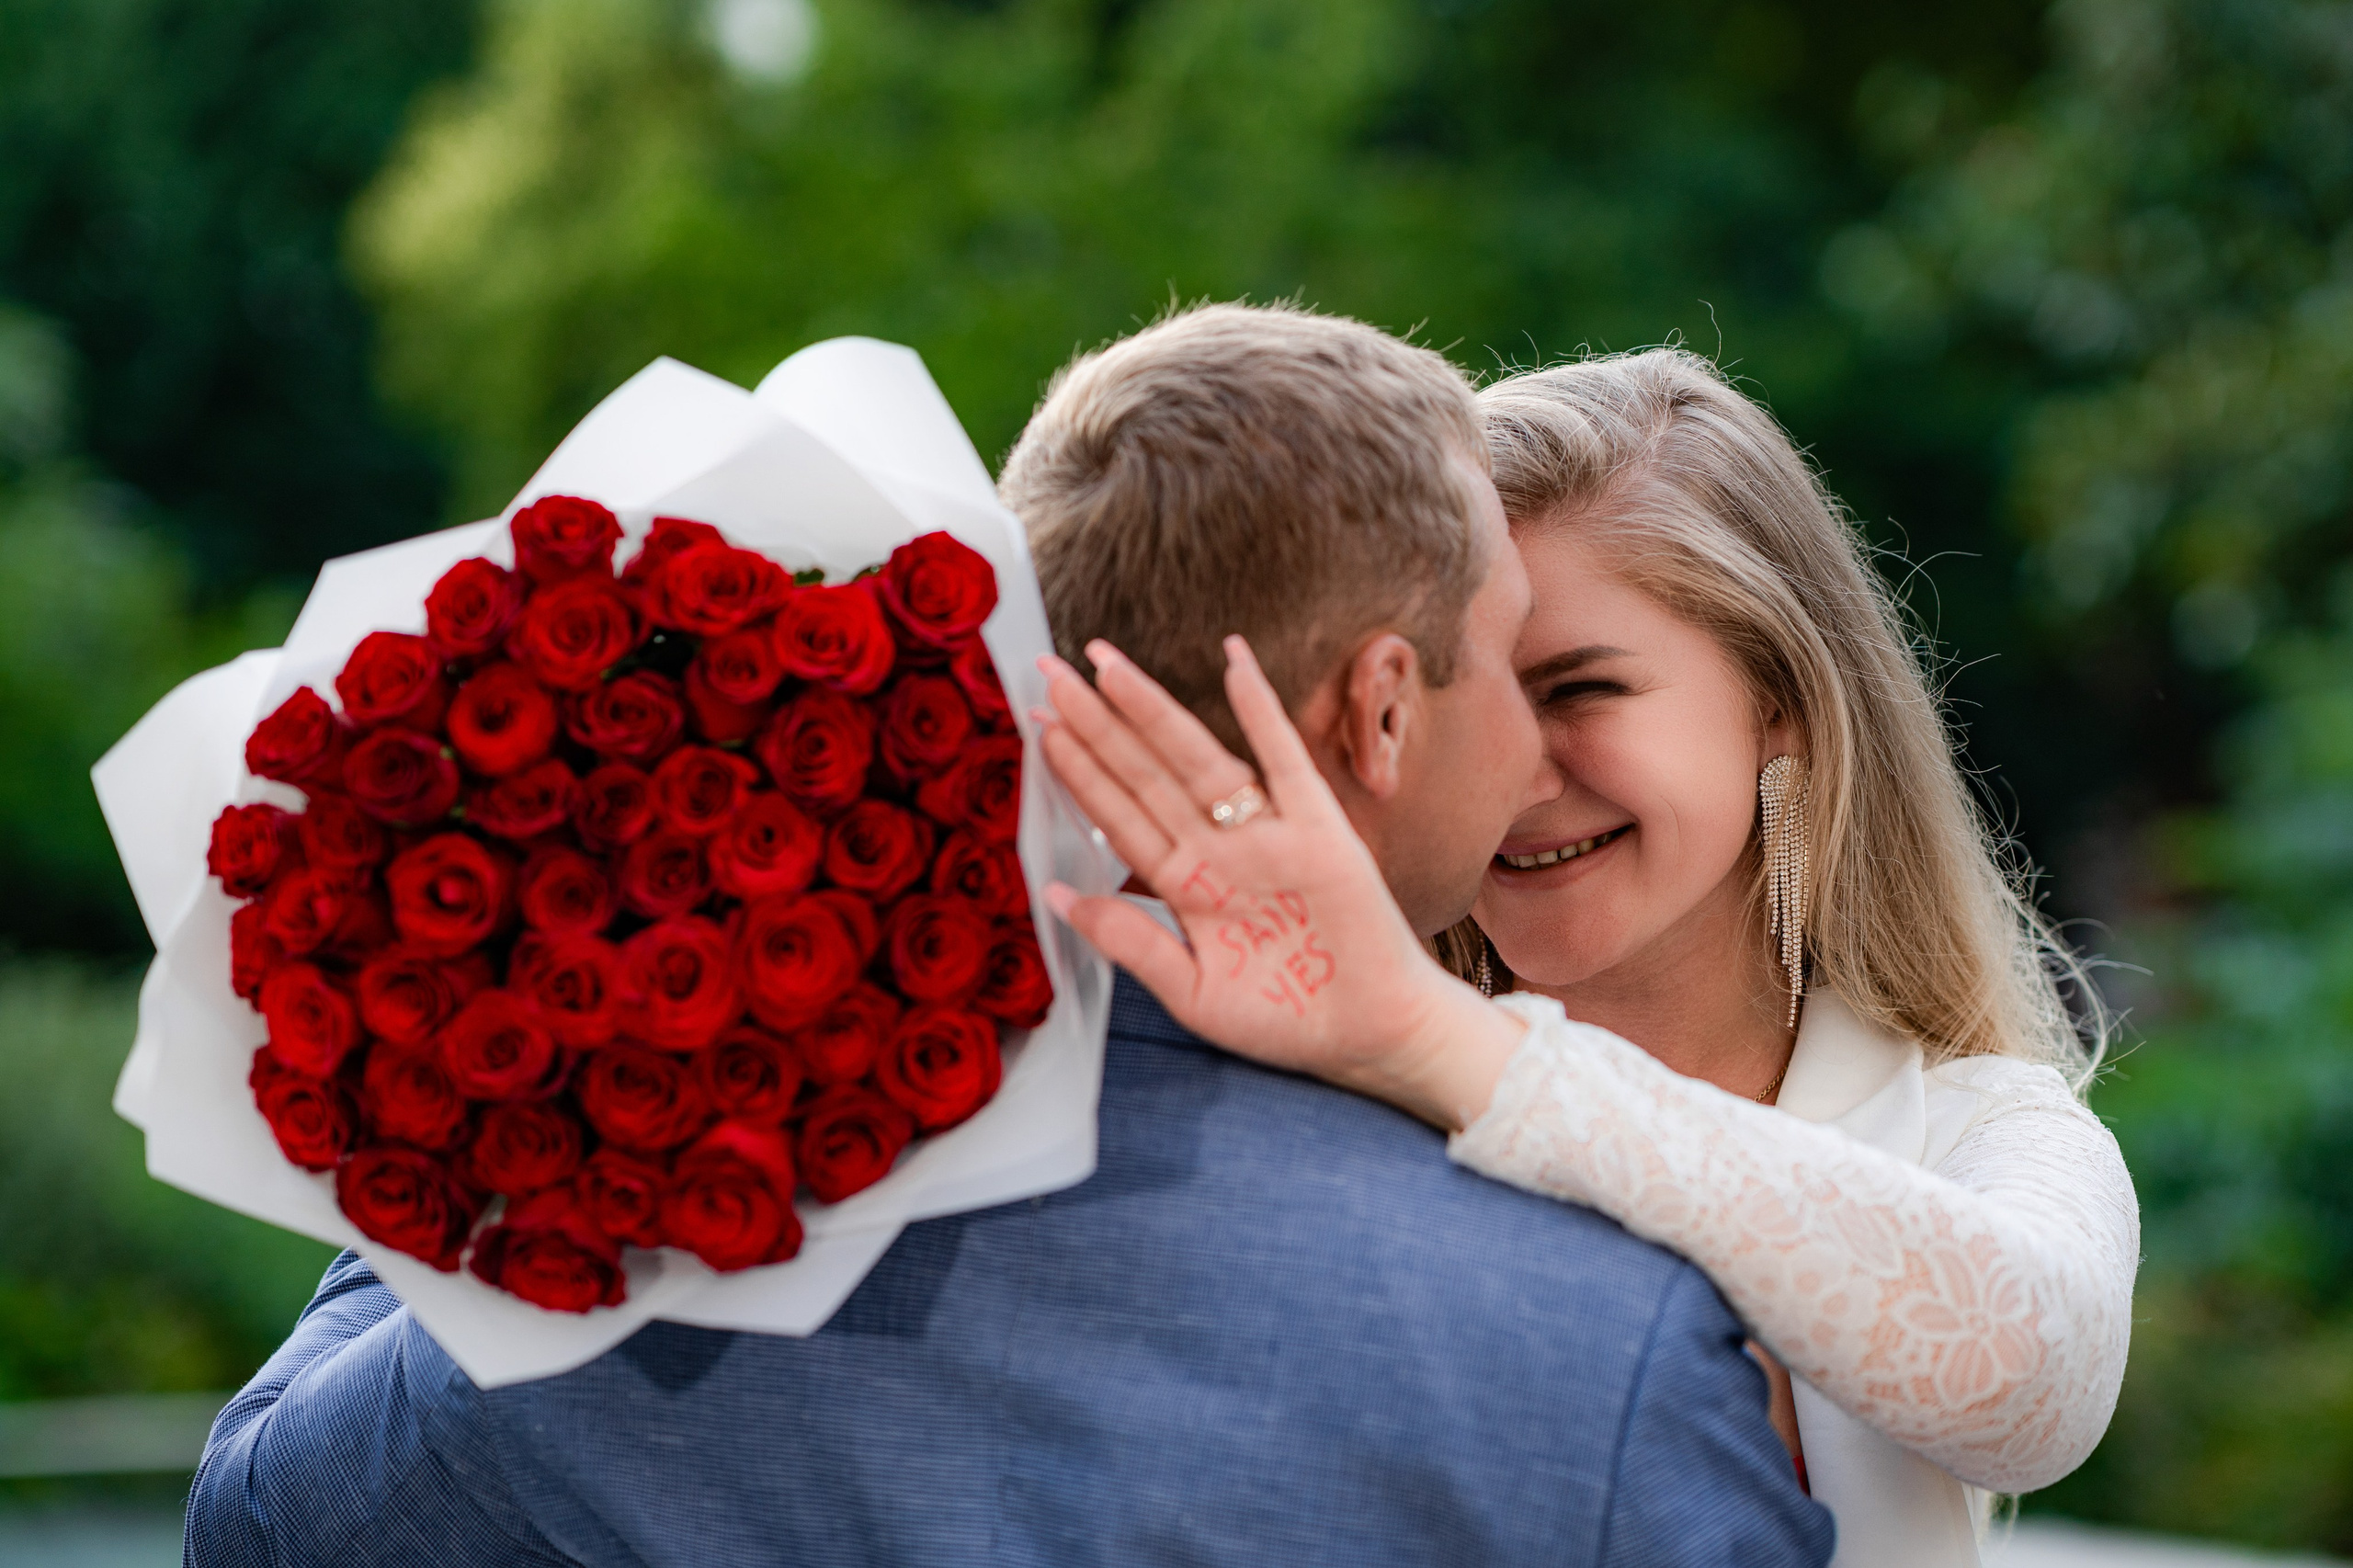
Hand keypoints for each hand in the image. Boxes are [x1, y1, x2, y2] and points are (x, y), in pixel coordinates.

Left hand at [1034, 635, 1521, 1131]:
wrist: (1373, 1036)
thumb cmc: (1288, 1019)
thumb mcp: (1192, 992)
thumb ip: (1131, 942)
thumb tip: (1057, 894)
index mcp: (1188, 886)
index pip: (1121, 816)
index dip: (1080, 774)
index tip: (1040, 729)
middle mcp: (1220, 850)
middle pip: (1147, 776)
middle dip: (1098, 725)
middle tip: (1050, 674)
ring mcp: (1268, 836)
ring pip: (1198, 760)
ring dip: (1153, 711)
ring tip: (1108, 668)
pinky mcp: (1320, 832)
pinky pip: (1286, 762)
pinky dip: (1262, 712)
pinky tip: (1234, 663)